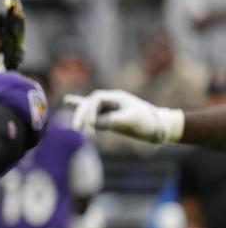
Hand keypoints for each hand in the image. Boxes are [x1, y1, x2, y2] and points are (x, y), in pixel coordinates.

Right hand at [66, 90, 183, 143]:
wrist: (158, 127)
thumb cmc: (148, 122)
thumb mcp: (132, 120)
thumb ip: (112, 120)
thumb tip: (94, 124)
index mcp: (117, 98)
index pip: (96, 100)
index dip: (90, 111)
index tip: (92, 126)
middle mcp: (110, 101)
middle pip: (89, 104)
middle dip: (81, 115)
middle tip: (76, 129)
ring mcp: (108, 109)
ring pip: (88, 109)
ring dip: (81, 117)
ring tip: (75, 129)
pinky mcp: (107, 117)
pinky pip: (91, 114)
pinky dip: (80, 111)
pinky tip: (67, 102)